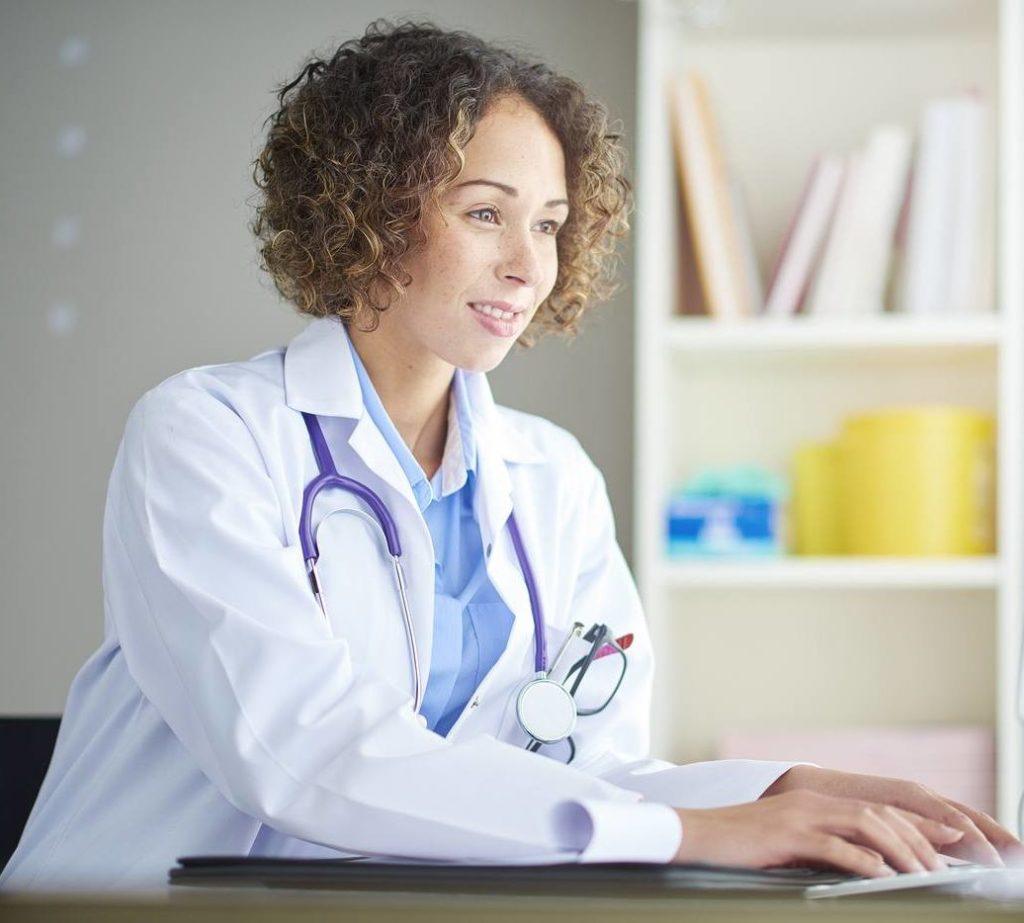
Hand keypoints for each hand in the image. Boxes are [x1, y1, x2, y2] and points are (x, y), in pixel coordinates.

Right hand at [762, 765, 1022, 866]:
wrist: (697, 833)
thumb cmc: (739, 843)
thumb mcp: (787, 841)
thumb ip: (821, 844)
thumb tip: (863, 866)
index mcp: (814, 800)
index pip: (876, 808)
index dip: (914, 824)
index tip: (945, 843)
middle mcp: (812, 801)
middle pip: (880, 814)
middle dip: (918, 840)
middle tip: (942, 867)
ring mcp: (800, 816)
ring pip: (866, 825)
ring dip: (900, 851)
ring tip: (921, 875)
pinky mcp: (788, 835)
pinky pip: (835, 846)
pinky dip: (864, 862)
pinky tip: (880, 877)